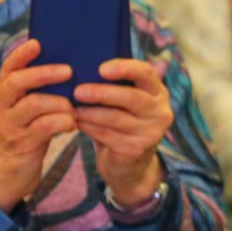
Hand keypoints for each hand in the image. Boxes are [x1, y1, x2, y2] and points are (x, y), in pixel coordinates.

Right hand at [0, 39, 75, 210]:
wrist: (7, 169)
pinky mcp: (22, 143)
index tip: (38, 43)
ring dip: (60, 102)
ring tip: (73, 105)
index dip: (22, 55)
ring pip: (34, 104)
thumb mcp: (26, 107)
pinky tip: (72, 123)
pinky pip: (44, 127)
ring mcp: (10, 125)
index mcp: (4, 92)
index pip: (9, 68)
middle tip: (69, 70)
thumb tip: (71, 63)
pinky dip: (63, 121)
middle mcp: (2, 106)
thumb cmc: (26, 129)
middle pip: (17, 82)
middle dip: (44, 74)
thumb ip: (38, 89)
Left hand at [75, 58, 172, 208]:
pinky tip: (75, 123)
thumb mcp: (125, 102)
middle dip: (102, 93)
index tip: (101, 68)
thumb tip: (81, 66)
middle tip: (77, 91)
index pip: (146, 73)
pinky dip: (88, 127)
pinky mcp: (136, 149)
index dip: (125, 68)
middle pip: (131, 97)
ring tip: (71, 108)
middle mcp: (160, 111)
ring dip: (89, 112)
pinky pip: (106, 134)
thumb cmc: (122, 123)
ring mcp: (150, 132)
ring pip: (115, 118)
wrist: (129, 164)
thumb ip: (115, 86)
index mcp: (158, 92)